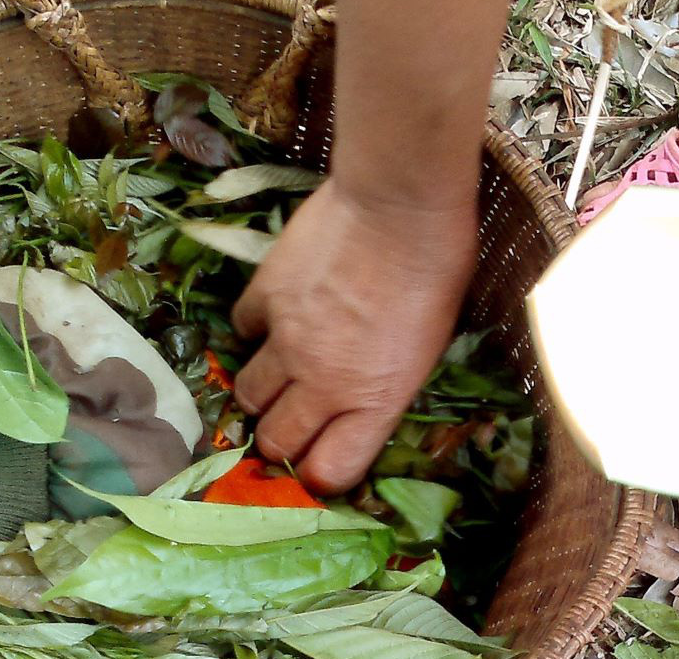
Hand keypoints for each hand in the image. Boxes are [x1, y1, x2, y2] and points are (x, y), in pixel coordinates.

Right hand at [231, 177, 476, 494]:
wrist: (399, 204)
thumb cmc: (436, 271)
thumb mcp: (429, 346)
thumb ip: (385, 385)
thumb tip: (359, 398)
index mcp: (375, 400)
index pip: (329, 472)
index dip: (321, 474)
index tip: (322, 461)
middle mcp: (324, 382)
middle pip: (276, 442)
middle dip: (281, 441)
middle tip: (291, 422)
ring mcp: (287, 341)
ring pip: (248, 395)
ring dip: (261, 394)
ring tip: (278, 375)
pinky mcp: (264, 296)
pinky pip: (242, 331)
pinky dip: (254, 332)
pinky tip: (274, 318)